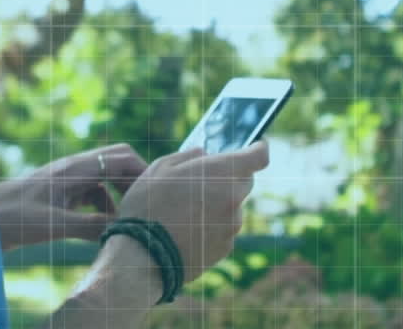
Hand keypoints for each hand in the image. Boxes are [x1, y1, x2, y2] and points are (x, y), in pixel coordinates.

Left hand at [0, 143, 147, 251]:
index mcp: (74, 168)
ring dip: (120, 197)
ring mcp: (67, 179)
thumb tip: (124, 230)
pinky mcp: (60, 193)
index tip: (159, 195)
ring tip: (129, 224)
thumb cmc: (12, 219)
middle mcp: (73, 168)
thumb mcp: (53, 225)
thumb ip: (89, 225)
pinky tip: (104, 230)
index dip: (144, 172)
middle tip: (148, 207)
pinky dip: (104, 208)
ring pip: (106, 180)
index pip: (122, 157)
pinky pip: (92, 194)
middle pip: (117, 161)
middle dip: (136, 180)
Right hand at [117, 140, 269, 284]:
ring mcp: (232, 226)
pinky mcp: (225, 248)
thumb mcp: (162, 167)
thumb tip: (205, 155)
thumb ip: (189, 156)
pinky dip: (211, 227)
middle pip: (244, 181)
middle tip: (199, 182)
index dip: (258, 149)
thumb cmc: (149, 205)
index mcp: (223, 172)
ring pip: (232, 207)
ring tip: (183, 212)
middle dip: (228, 178)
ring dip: (217, 205)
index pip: (259, 156)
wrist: (143, 255)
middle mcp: (235, 198)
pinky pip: (223, 230)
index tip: (254, 147)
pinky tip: (185, 231)